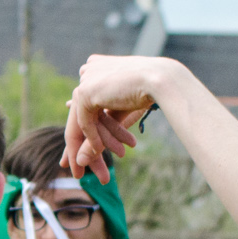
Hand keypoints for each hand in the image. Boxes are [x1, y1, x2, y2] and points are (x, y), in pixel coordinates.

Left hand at [62, 55, 167, 181]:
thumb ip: (103, 127)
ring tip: (87, 169)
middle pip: (80, 115)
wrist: (162, 79)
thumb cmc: (149, 92)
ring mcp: (85, 80)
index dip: (85, 131)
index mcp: (97, 68)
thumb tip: (87, 149)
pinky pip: (85, 122)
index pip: (86, 105)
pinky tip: (98, 152)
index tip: (84, 154)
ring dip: (90, 146)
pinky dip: (92, 138)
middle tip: (75, 169)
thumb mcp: (120, 112)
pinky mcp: (85, 91)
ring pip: (82, 120)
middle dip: (79, 145)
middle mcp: (88, 70)